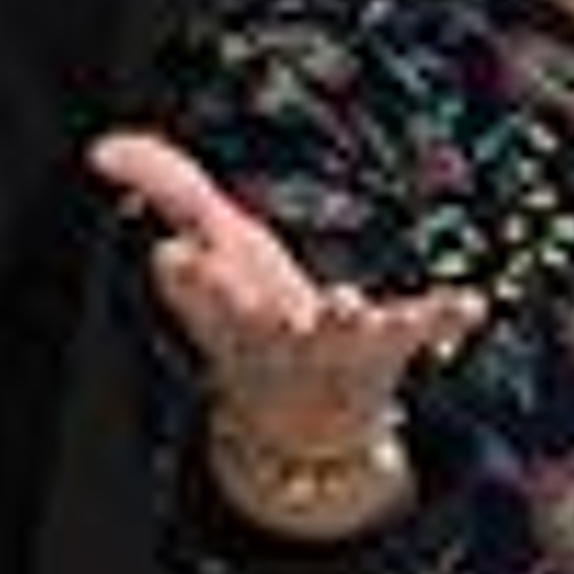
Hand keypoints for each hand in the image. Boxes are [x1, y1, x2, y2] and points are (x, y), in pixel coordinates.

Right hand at [88, 127, 484, 450]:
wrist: (305, 426)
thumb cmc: (255, 317)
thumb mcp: (213, 249)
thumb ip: (166, 188)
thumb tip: (101, 147)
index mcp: (225, 312)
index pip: (196, 294)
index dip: (187, 278)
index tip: (172, 256)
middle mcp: (272, 333)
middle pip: (252, 319)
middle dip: (241, 303)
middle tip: (236, 285)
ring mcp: (331, 344)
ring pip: (330, 333)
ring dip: (336, 319)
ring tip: (344, 305)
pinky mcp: (387, 347)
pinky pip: (418, 328)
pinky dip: (444, 316)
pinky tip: (471, 304)